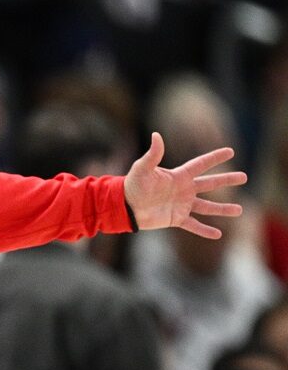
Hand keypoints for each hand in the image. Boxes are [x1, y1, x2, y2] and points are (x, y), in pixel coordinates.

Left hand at [124, 132, 245, 238]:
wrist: (124, 206)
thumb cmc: (132, 185)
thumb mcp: (142, 168)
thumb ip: (153, 154)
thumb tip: (157, 135)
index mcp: (178, 176)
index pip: (201, 164)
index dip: (215, 158)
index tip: (231, 151)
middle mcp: (183, 189)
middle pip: (210, 184)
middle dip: (227, 180)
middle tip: (244, 177)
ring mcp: (181, 204)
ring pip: (207, 206)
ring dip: (223, 209)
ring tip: (240, 210)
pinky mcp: (176, 219)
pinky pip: (194, 225)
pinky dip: (205, 230)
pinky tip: (218, 234)